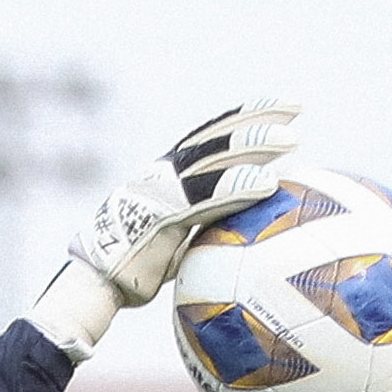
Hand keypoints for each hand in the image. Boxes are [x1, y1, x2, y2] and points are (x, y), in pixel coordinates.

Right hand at [30, 98, 301, 352]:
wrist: (96, 285)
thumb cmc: (135, 270)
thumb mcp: (176, 239)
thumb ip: (205, 225)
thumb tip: (242, 231)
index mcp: (165, 173)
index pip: (210, 137)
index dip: (243, 117)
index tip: (278, 109)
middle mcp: (162, 172)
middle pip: (216, 136)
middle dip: (256, 117)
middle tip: (295, 106)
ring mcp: (159, 190)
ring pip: (213, 158)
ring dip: (253, 147)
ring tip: (290, 141)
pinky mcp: (160, 216)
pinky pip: (205, 197)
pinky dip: (237, 188)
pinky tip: (267, 183)